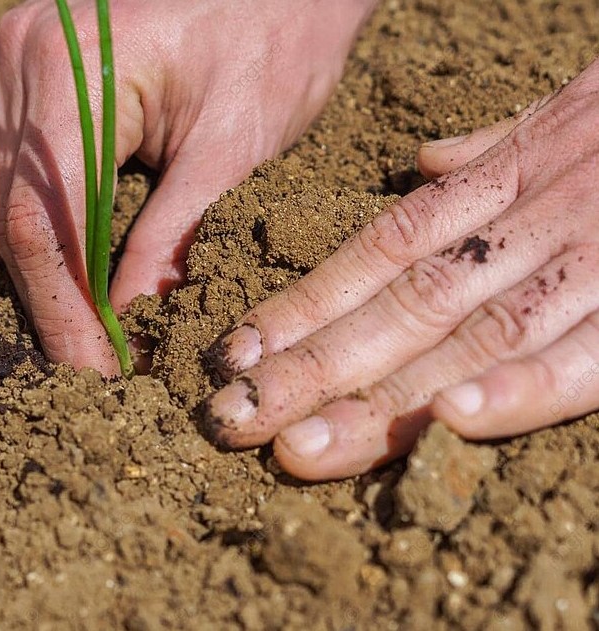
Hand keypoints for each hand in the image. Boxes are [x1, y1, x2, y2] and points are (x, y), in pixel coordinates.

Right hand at [0, 0, 375, 373]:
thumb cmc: (271, 38)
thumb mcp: (237, 140)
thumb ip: (176, 228)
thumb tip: (127, 313)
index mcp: (73, 76)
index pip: (43, 222)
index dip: (62, 310)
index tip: (95, 365)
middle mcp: (17, 61)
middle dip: (24, 292)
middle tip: (72, 345)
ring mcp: (3, 60)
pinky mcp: (10, 72)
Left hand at [204, 59, 598, 480]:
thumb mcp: (559, 116)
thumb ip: (491, 151)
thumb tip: (429, 165)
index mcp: (497, 189)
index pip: (374, 255)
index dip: (299, 307)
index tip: (232, 354)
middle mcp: (524, 225)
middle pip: (398, 311)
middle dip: (309, 372)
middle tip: (229, 421)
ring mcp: (589, 259)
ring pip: (466, 338)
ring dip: (380, 402)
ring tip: (298, 451)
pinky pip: (588, 351)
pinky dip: (521, 385)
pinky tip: (448, 423)